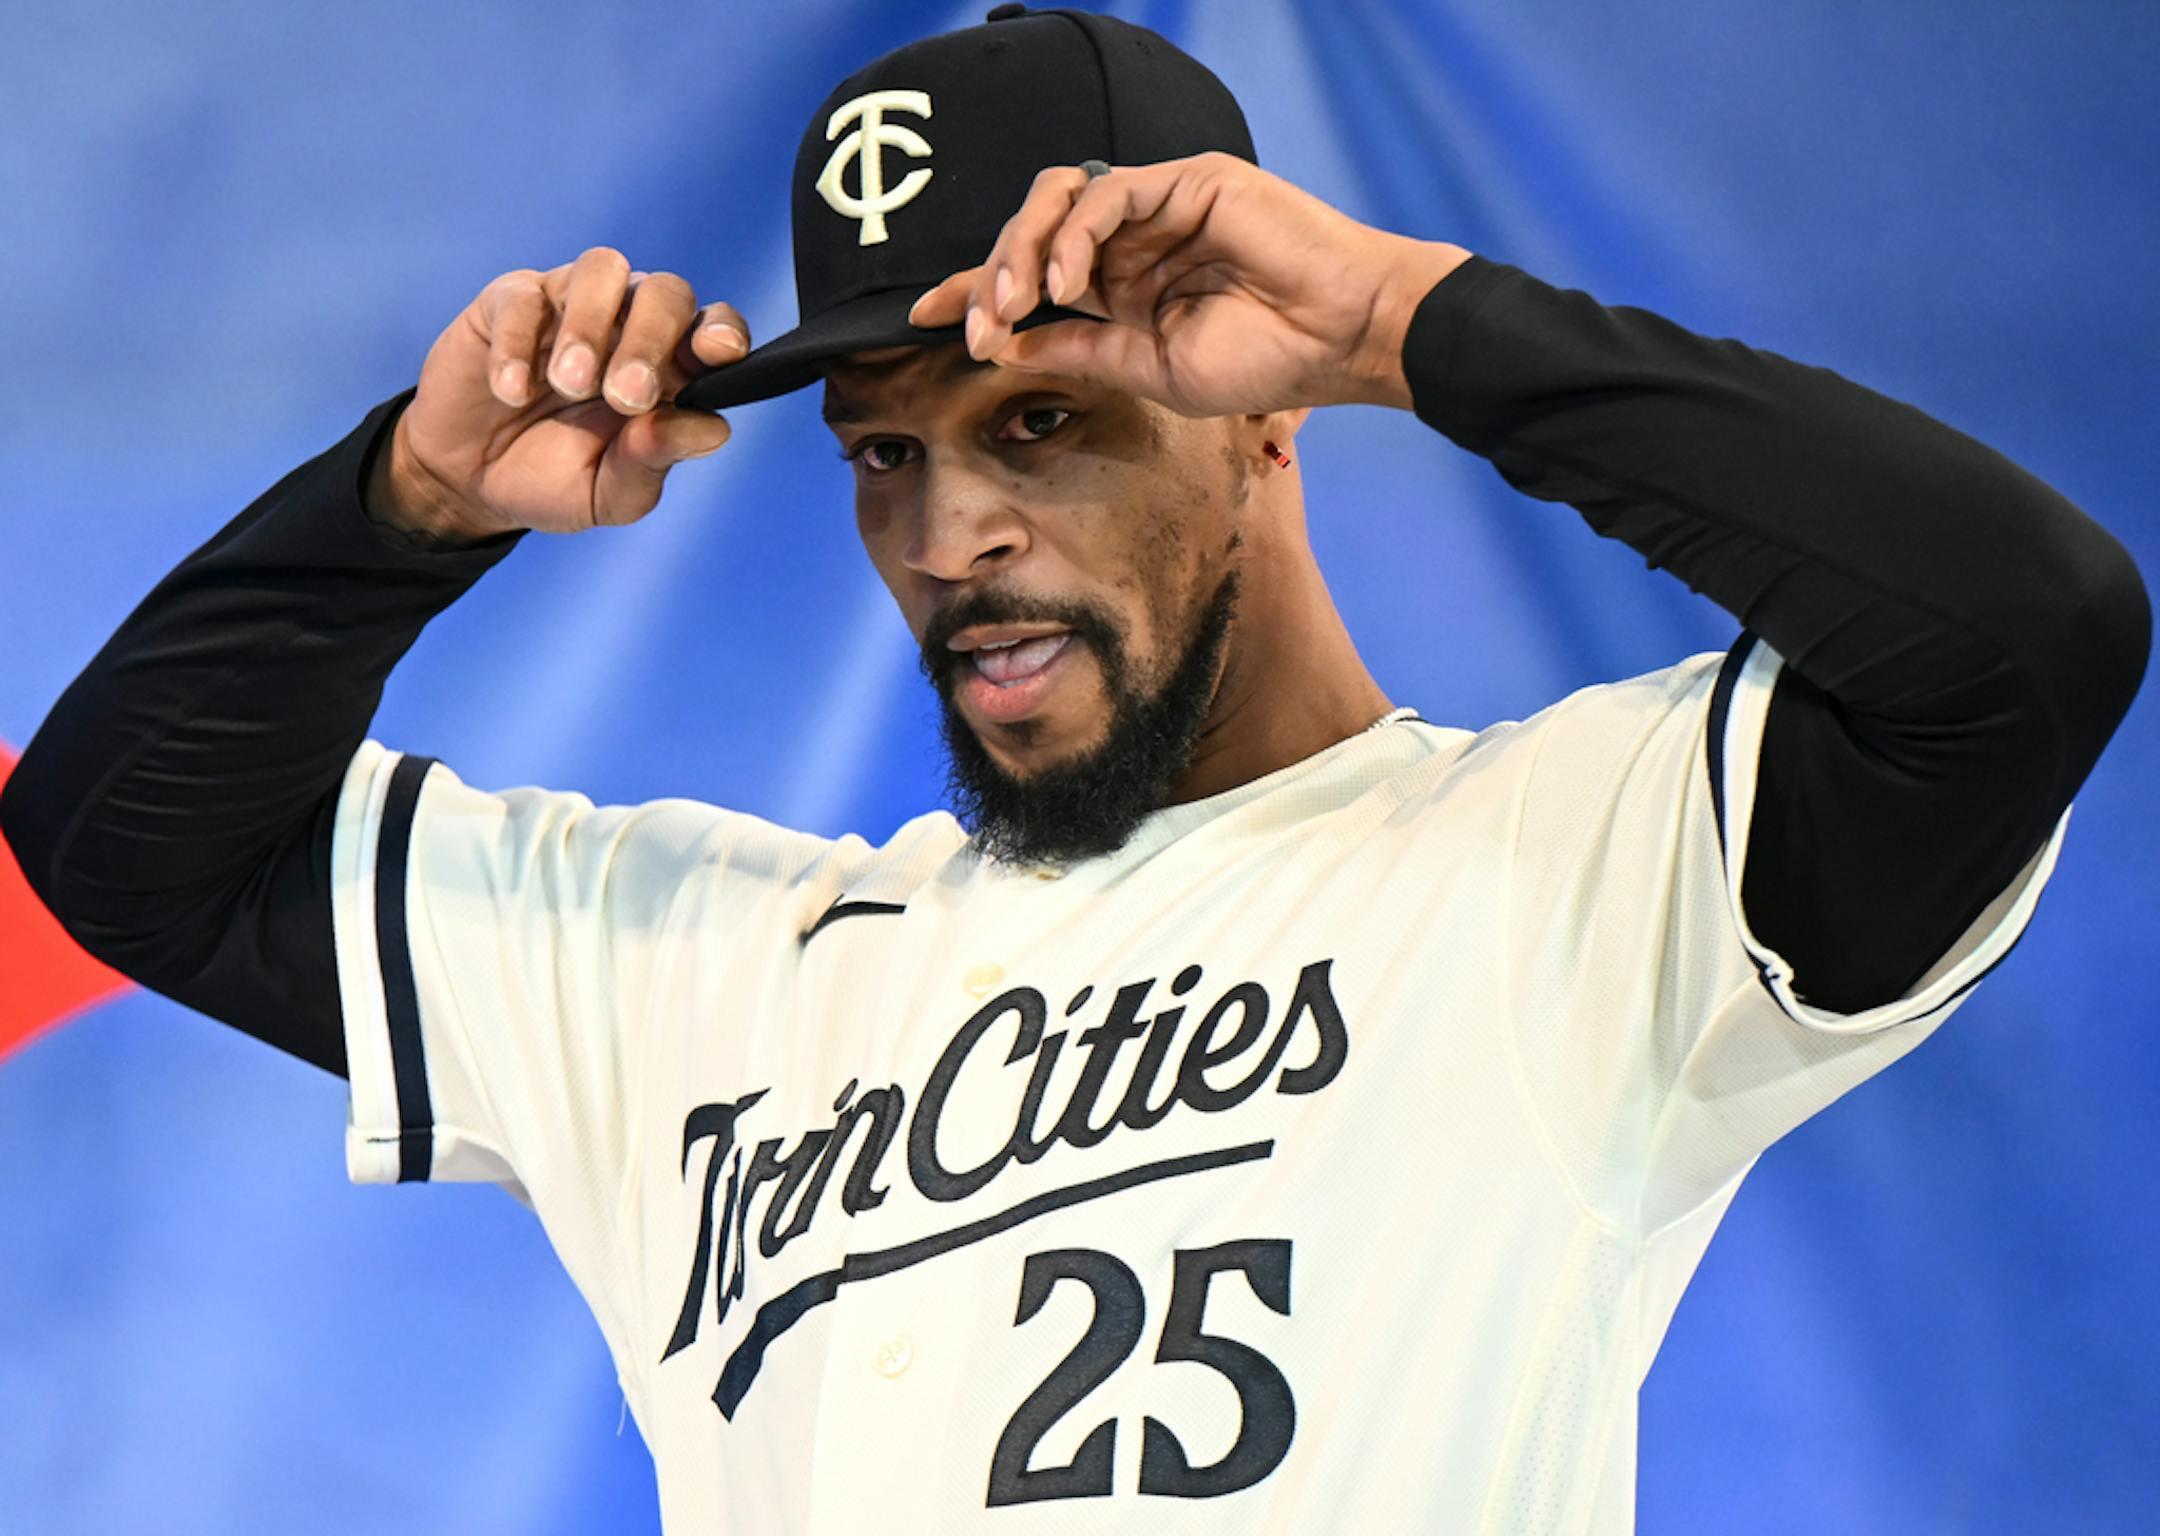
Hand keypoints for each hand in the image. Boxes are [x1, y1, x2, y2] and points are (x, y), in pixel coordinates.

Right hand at [371, 247, 750, 540]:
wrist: (470, 482)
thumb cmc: (553, 480)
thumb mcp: (609, 494)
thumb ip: (655, 461)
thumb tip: (713, 430)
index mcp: (670, 369)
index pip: (714, 328)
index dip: (723, 331)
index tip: (717, 353)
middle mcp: (628, 324)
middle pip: (665, 292)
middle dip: (651, 339)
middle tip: (626, 396)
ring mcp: (569, 305)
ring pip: (602, 269)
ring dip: (592, 327)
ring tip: (570, 385)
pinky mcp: (508, 303)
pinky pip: (523, 296)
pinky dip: (519, 343)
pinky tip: (513, 391)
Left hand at [907, 153, 1472, 418]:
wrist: (1341, 338)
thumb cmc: (1266, 360)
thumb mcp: (1149, 369)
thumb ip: (1079, 350)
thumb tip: (1003, 346)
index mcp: (1122, 287)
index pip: (1032, 279)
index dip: (975, 291)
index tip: (923, 318)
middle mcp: (1132, 241)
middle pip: (1031, 235)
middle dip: (989, 277)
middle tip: (977, 325)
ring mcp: (1158, 206)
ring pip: (1056, 201)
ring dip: (1020, 250)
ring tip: (1015, 300)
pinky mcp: (1185, 180)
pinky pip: (1106, 193)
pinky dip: (1073, 233)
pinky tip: (1065, 281)